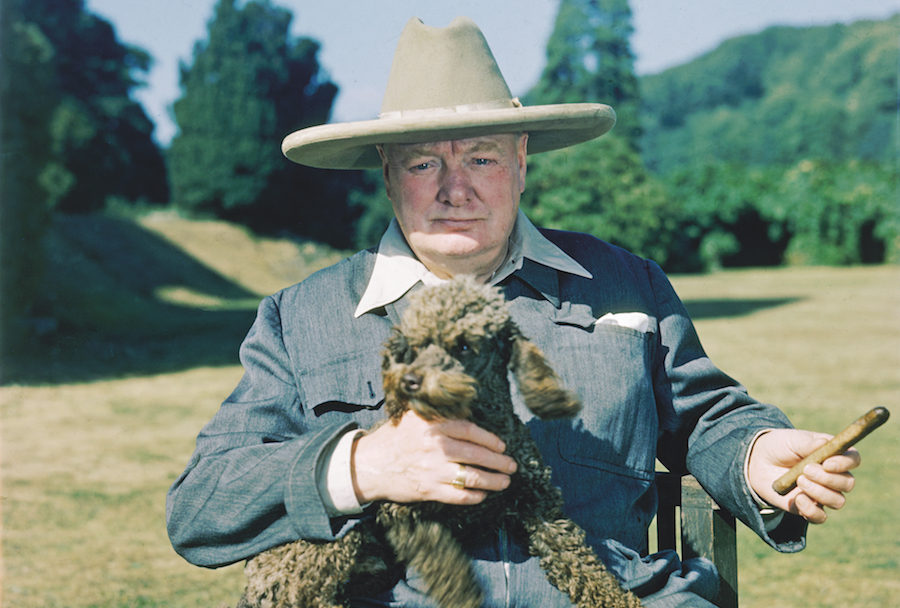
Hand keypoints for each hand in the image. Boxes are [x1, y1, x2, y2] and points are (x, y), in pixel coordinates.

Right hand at [350, 410, 517, 504]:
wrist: (369, 465)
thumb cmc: (394, 439)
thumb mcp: (413, 417)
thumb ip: (438, 415)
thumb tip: (467, 415)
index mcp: (432, 425)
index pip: (470, 430)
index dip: (490, 439)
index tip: (501, 445)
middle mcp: (434, 446)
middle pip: (476, 454)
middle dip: (498, 461)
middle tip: (511, 465)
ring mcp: (432, 469)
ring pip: (471, 476)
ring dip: (493, 481)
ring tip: (505, 482)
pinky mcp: (428, 489)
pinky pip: (458, 495)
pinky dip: (474, 496)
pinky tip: (483, 495)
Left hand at [747, 429, 860, 522]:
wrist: (757, 462)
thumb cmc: (779, 447)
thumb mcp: (791, 440)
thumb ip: (808, 443)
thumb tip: (825, 442)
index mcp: (833, 454)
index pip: (852, 459)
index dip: (845, 463)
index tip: (828, 463)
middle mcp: (833, 476)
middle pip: (848, 483)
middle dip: (828, 478)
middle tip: (806, 470)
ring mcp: (822, 493)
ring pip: (838, 501)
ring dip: (819, 492)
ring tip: (799, 480)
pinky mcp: (809, 507)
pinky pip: (820, 517)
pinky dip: (811, 511)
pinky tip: (798, 499)